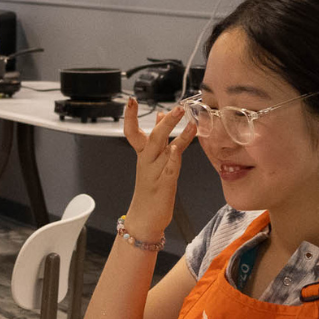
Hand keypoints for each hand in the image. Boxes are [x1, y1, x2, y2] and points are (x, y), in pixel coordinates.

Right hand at [122, 98, 195, 240]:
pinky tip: (178, 149)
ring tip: (188, 120)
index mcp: (143, 156)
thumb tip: (160, 116)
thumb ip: (158, 139)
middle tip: (177, 107)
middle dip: (165, 122)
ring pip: (163, 150)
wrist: (145, 218)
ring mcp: (155, 173)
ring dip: (175, 134)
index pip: (132, 132)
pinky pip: (170, 169)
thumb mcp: (152, 161)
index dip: (129, 116)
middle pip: (152, 137)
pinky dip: (173, 158)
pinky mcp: (165, 184)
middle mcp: (147, 162)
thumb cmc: (151, 188)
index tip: (130, 100)